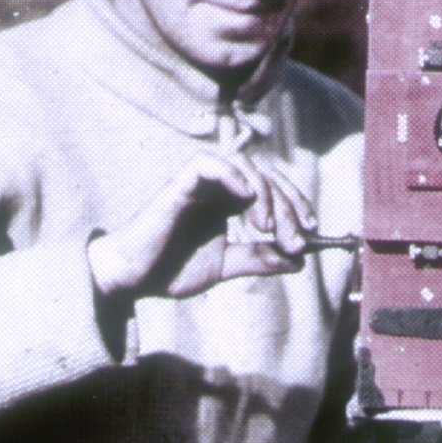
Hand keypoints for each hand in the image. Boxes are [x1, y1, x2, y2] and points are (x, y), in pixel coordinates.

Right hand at [88, 149, 317, 298]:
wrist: (130, 279)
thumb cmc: (170, 269)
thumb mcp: (225, 265)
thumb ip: (259, 258)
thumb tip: (299, 260)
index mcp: (227, 199)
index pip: (273, 188)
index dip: (296, 204)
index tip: (311, 232)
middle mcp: (216, 185)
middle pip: (266, 176)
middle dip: (288, 207)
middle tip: (295, 241)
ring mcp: (198, 181)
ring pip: (245, 166)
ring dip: (266, 195)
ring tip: (268, 230)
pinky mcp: (179, 182)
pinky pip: (209, 163)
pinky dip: (233, 175)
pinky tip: (245, 201)